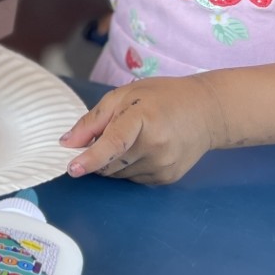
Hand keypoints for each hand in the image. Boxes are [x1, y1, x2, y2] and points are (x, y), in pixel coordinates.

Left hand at [60, 75, 228, 183]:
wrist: (207, 112)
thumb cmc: (164, 98)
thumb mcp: (124, 95)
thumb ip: (93, 120)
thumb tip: (67, 143)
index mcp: (144, 118)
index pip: (114, 143)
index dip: (91, 158)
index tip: (73, 169)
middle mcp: (156, 146)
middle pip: (110, 163)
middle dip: (97, 155)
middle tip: (107, 134)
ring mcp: (163, 165)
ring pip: (118, 174)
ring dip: (112, 162)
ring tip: (132, 138)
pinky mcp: (167, 178)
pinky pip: (133, 179)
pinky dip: (128, 167)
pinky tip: (142, 149)